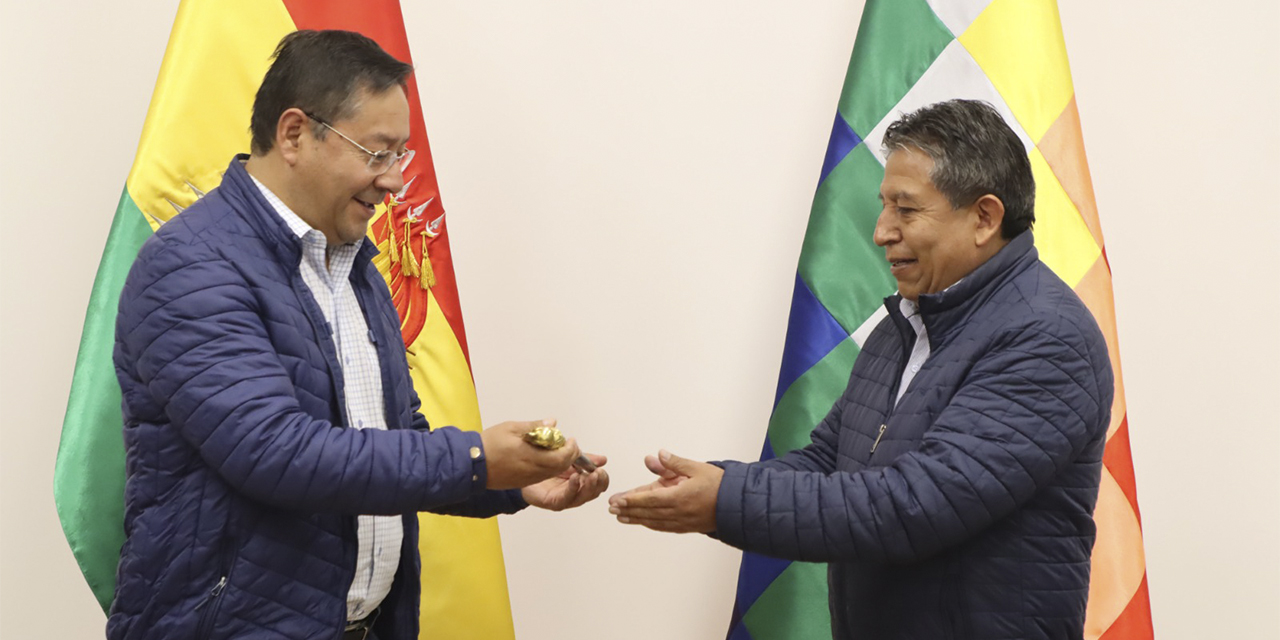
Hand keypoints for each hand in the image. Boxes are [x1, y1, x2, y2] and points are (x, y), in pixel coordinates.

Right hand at [480, 419, 578, 489]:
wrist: (472, 464)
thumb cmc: (489, 445)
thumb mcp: (512, 428)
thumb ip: (535, 426)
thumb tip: (552, 423)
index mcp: (533, 458)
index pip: (562, 458)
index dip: (570, 449)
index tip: (570, 439)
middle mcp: (534, 471)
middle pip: (560, 467)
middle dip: (569, 456)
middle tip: (568, 444)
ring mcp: (528, 479)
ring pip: (552, 472)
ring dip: (560, 462)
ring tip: (557, 449)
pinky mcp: (522, 482)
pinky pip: (542, 476)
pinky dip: (549, 467)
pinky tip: (544, 457)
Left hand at [522, 454, 609, 510]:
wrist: (525, 473)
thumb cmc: (546, 470)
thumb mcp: (569, 459)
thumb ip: (585, 459)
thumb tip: (602, 459)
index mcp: (582, 483)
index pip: (599, 484)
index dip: (603, 479)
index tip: (601, 470)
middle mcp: (576, 493)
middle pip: (593, 493)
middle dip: (598, 483)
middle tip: (598, 473)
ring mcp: (566, 499)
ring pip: (583, 497)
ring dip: (589, 486)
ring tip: (591, 475)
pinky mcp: (555, 503)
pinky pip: (567, 497)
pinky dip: (573, 488)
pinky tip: (575, 478)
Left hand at [608, 450, 722, 533]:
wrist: (738, 505)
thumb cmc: (719, 485)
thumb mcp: (697, 468)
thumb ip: (675, 463)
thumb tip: (657, 456)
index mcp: (681, 496)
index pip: (650, 498)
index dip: (632, 499)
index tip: (617, 499)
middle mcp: (679, 512)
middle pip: (648, 512)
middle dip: (628, 510)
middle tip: (612, 508)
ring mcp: (682, 521)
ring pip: (654, 521)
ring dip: (636, 519)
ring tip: (621, 517)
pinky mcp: (686, 527)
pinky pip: (663, 527)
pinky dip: (650, 524)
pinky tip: (642, 522)